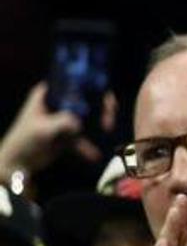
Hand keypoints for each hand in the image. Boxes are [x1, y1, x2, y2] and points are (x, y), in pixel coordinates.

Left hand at [0, 83, 115, 178]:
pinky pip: (84, 135)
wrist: (19, 163)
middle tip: (108, 117)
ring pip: (88, 116)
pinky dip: (90, 143)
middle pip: (85, 98)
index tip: (105, 96)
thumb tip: (79, 123)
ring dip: (99, 122)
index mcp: (47, 94)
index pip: (72, 83)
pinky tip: (94, 154)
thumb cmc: (24, 141)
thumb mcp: (41, 129)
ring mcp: (63, 118)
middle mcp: (57, 103)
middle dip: (100, 106)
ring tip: (107, 130)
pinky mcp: (68, 133)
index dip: (91, 85)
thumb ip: (60, 123)